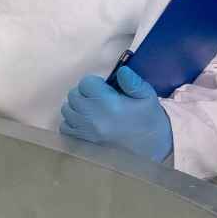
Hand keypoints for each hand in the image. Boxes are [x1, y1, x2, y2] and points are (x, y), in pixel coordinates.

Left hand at [59, 67, 174, 163]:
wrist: (151, 147)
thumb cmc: (148, 119)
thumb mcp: (147, 96)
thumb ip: (133, 82)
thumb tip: (121, 71)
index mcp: (109, 105)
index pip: (86, 83)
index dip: (95, 83)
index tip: (105, 89)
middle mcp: (93, 119)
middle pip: (74, 95)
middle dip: (85, 93)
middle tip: (99, 98)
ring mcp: (86, 132)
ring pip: (67, 110)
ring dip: (77, 106)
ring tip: (93, 109)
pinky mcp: (82, 142)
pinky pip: (65, 127)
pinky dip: (72, 121)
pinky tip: (86, 121)